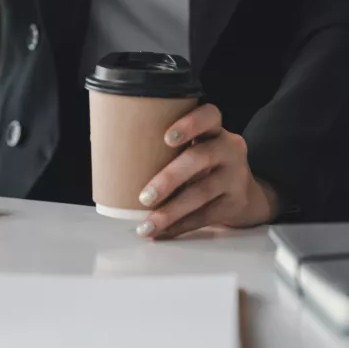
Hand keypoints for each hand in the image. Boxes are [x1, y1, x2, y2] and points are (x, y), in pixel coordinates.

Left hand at [135, 104, 276, 239]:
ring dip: (172, 210)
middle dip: (170, 178)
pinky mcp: (235, 202)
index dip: (189, 124)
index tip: (166, 138)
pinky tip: (163, 232)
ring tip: (149, 224)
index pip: (209, 116)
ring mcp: (235, 175)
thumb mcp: (192, 146)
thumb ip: (162, 145)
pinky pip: (207, 215)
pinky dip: (181, 225)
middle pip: (200, 157)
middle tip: (145, 197)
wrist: (243, 192)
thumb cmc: (200, 163)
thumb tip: (105, 149)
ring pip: (202, 192)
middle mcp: (228, 148)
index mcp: (213, 129)